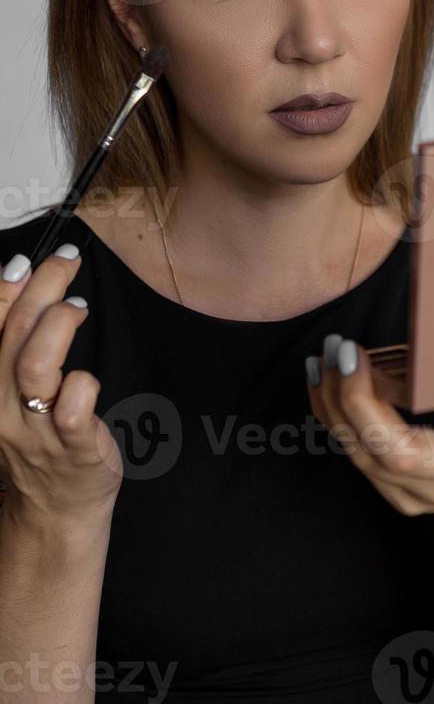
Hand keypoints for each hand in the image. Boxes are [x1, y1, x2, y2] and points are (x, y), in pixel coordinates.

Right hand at [0, 246, 122, 530]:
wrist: (56, 510)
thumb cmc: (40, 435)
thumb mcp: (12, 386)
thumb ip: (13, 333)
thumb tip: (18, 271)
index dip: (5, 287)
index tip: (30, 261)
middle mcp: (0, 408)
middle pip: (13, 335)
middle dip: (41, 288)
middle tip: (68, 264)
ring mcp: (34, 430)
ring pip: (34, 367)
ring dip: (58, 326)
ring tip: (77, 310)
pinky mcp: (72, 448)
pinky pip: (71, 409)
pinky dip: (82, 383)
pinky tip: (88, 376)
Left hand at [305, 334, 433, 524]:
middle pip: (401, 453)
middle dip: (364, 403)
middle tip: (348, 352)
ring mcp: (418, 490)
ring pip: (363, 451)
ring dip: (336, 400)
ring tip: (327, 354)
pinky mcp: (392, 486)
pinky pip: (351, 447)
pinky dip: (331, 409)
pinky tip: (321, 372)